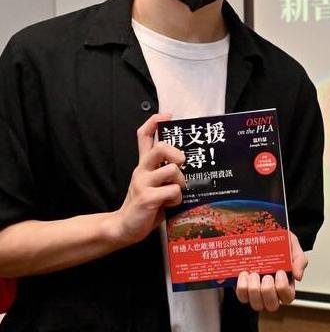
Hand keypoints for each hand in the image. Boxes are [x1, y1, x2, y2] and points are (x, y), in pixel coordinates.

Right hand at [110, 113, 185, 245]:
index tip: (167, 115)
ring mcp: (143, 183)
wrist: (125, 228)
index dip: (154, 122)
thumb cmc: (147, 206)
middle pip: (160, 148)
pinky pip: (173, 191)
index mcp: (144, 165)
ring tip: (175, 193)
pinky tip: (170, 205)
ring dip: (181, 183)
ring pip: (172, 170)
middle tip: (181, 164)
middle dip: (176, 153)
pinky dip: (177, 199)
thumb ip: (167, 172)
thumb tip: (191, 163)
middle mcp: (142, 170)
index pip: (143, 136)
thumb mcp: (155, 184)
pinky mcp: (147, 197)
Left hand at [235, 231, 307, 311]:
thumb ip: (300, 259)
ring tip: (253, 273)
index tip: (280, 272)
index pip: (288, 297)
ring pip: (256, 304)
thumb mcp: (293, 245)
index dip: (283, 288)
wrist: (260, 233)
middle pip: (272, 305)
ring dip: (254, 289)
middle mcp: (271, 291)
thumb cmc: (277, 243)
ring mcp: (257, 293)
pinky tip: (244, 274)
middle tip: (266, 276)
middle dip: (268, 291)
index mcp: (286, 283)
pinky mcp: (244, 290)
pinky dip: (242, 287)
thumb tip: (298, 276)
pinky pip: (242, 297)